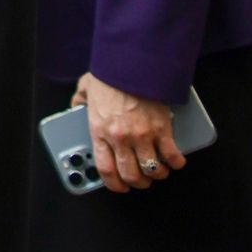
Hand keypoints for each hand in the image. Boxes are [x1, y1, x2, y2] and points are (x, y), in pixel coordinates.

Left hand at [73, 71, 184, 192]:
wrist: (132, 64)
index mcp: (100, 131)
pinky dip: (176, 162)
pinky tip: (175, 162)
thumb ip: (79, 102)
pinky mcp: (162, 129)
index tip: (120, 186)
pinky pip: (171, 156)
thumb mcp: (86, 88)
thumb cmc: (110, 75)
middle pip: (130, 175)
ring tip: (157, 171)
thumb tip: (75, 108)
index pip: (105, 169)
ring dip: (156, 175)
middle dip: (137, 183)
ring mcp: (142, 136)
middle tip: (140, 180)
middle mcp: (120, 138)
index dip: (114, 184)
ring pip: (152, 170)